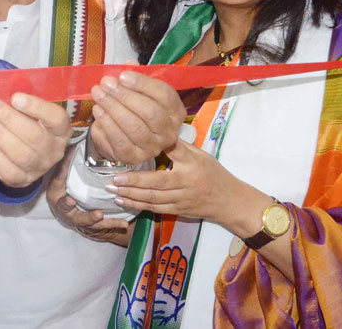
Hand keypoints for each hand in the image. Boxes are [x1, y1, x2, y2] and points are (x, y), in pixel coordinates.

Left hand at [0, 93, 70, 187]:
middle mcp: (54, 150)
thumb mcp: (30, 110)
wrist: (23, 149)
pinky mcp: (23, 180)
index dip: (36, 107)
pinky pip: (8, 171)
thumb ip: (21, 102)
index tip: (15, 97)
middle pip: (34, 137)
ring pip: (21, 155)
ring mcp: (40, 167)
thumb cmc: (27, 122)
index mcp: (61, 129)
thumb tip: (3, 94)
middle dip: (9, 119)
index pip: (55, 118)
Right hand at [45, 145, 131, 245]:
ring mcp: (77, 219)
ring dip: (103, 222)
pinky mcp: (89, 224)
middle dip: (87, 217)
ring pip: (90, 224)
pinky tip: (124, 224)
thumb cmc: (61, 185)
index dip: (65, 201)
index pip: (61, 198)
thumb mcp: (60, 175)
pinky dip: (113, 224)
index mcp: (57, 196)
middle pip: (77, 217)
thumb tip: (73, 146)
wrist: (64, 204)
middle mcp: (66, 211)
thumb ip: (65, 164)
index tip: (71, 201)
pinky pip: (101, 226)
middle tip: (98, 215)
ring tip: (115, 221)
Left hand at [89, 70, 184, 164]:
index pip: (165, 95)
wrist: (120, 136)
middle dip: (125, 96)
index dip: (143, 84)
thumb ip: (136, 77)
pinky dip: (107, 124)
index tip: (122, 75)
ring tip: (98, 94)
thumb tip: (129, 64)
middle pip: (150, 112)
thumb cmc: (133, 108)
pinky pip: (120, 141)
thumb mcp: (137, 90)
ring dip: (113, 108)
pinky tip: (98, 111)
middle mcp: (169, 131)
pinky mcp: (135, 158)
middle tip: (106, 83)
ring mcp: (153, 147)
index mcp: (175, 111)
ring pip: (135, 127)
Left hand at [110, 138, 247, 224]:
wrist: (229, 201)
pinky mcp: (177, 211)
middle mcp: (185, 184)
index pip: (170, 155)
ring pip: (153, 199)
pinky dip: (137, 206)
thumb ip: (179, 146)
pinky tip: (122, 201)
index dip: (152, 152)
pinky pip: (155, 209)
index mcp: (191, 165)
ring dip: (130, 196)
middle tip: (112, 179)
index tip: (131, 150)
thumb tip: (156, 131)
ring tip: (111, 191)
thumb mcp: (200, 154)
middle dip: (132, 182)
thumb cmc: (213, 173)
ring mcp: (181, 200)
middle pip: (156, 184)